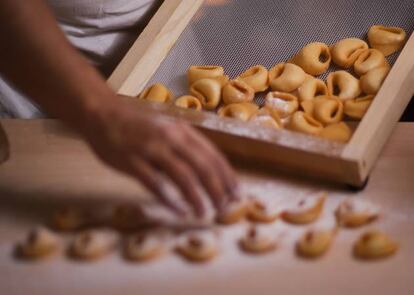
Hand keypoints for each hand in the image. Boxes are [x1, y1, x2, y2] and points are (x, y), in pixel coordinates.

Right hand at [84, 100, 238, 217]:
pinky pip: (154, 183)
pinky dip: (169, 199)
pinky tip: (179, 211)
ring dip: (197, 196)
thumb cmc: (137, 125)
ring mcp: (151, 149)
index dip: (227, 175)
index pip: (213, 155)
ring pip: (182, 175)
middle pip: (202, 166)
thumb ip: (185, 146)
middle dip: (218, 189)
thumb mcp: (167, 129)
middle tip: (226, 208)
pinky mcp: (132, 160)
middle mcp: (171, 138)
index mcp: (182, 130)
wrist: (103, 113)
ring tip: (205, 213)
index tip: (237, 193)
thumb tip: (206, 171)